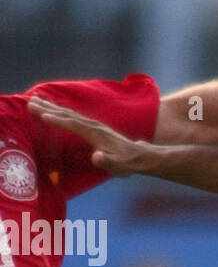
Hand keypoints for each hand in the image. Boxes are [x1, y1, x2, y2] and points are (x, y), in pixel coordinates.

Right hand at [28, 97, 151, 175]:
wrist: (139, 156)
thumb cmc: (127, 163)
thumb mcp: (118, 166)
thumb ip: (107, 162)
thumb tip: (96, 157)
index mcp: (96, 134)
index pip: (74, 125)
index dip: (58, 121)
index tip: (42, 115)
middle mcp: (93, 125)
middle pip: (68, 115)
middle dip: (48, 109)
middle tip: (30, 103)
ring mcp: (93, 124)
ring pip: (69, 112)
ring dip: (51, 106)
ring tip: (35, 100)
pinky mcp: (92, 125)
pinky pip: (72, 115)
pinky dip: (60, 110)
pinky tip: (52, 108)